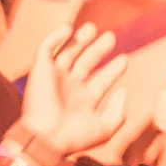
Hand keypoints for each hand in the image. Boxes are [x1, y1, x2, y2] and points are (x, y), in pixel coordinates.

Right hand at [20, 22, 130, 161]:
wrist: (45, 137)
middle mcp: (70, 87)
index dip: (114, 70)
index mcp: (85, 100)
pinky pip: (46, 49)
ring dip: (79, 40)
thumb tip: (123, 91)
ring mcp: (55, 78)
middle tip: (111, 37)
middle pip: (86, 62)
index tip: (124, 59)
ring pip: (68, 53)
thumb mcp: (105, 128)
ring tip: (92, 28)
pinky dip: (55, 37)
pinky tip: (68, 29)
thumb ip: (118, 111)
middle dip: (98, 49)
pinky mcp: (40, 70)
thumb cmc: (74, 137)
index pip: (102, 80)